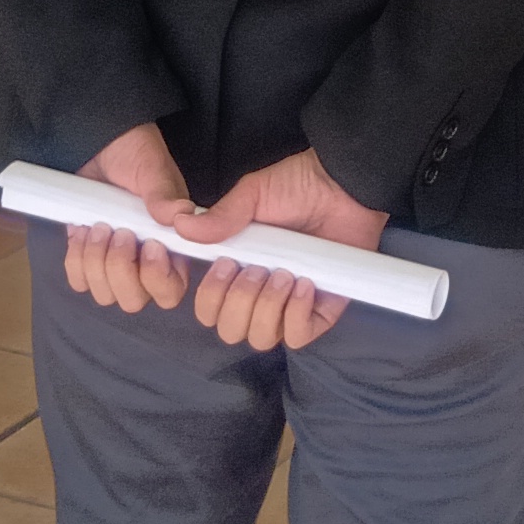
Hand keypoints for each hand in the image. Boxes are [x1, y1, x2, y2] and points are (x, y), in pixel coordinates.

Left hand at [61, 124, 191, 314]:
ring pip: (104, 293)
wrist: (98, 144)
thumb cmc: (134, 155)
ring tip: (98, 225)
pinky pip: (78, 280)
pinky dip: (77, 260)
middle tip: (119, 232)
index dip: (159, 280)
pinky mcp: (86, 257)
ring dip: (97, 262)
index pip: (172, 290)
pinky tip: (81, 232)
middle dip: (121, 270)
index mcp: (172, 248)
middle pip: (134, 300)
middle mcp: (144, 263)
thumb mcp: (152, 169)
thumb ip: (164, 194)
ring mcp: (113, 263)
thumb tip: (180, 215)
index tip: (150, 246)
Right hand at [167, 148, 384, 352]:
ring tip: (285, 273)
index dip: (211, 297)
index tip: (226, 264)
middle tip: (258, 268)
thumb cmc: (297, 187)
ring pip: (261, 338)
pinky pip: (298, 337)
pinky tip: (304, 284)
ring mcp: (289, 305)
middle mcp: (259, 294)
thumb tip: (181, 227)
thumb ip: (220, 216)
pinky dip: (295, 315)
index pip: (209, 311)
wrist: (342, 185)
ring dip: (268, 307)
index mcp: (237, 271)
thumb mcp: (253, 194)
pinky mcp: (320, 311)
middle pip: (231, 331)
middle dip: (240, 301)